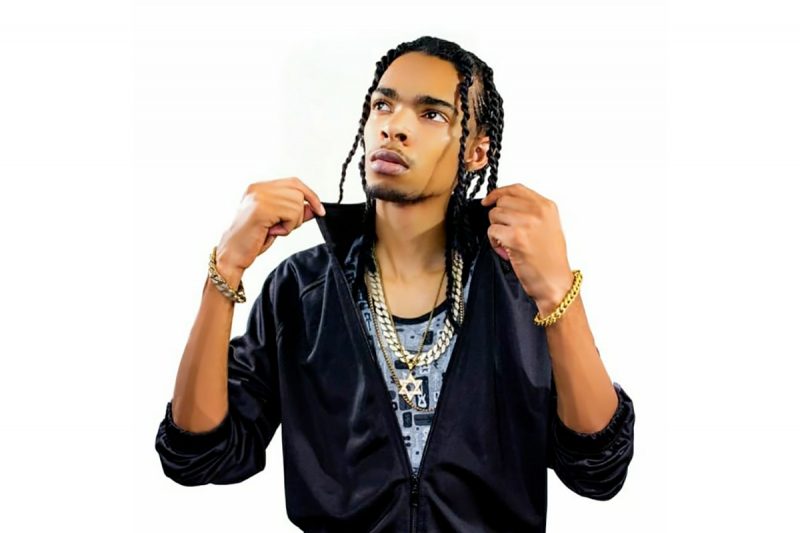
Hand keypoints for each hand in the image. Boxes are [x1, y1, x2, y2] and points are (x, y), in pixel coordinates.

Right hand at [215, 177, 325, 275]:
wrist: (233, 254)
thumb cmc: (252, 239)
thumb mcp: (278, 222)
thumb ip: (295, 212)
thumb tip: (314, 208)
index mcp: (259, 187)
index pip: (294, 182)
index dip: (310, 195)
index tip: (319, 210)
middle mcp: (258, 188)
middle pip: (298, 192)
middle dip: (298, 213)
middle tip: (283, 226)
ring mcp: (259, 196)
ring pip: (297, 204)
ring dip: (291, 223)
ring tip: (274, 230)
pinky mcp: (261, 208)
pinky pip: (291, 214)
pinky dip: (287, 228)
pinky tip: (272, 232)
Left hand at [480, 183, 573, 311]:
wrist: (555, 281)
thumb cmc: (550, 258)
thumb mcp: (548, 226)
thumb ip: (530, 211)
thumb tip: (502, 202)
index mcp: (547, 206)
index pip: (516, 188)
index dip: (498, 193)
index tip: (489, 201)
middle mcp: (538, 211)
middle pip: (502, 201)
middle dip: (497, 216)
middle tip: (505, 231)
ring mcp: (527, 223)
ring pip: (494, 214)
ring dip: (495, 229)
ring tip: (506, 242)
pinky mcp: (516, 237)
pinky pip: (492, 231)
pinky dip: (493, 241)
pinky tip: (504, 249)